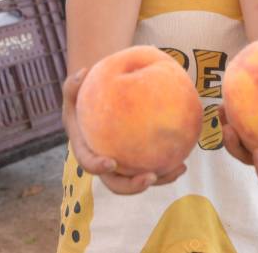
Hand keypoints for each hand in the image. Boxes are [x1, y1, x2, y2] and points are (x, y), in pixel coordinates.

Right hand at [62, 68, 187, 194]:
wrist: (99, 104)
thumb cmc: (86, 95)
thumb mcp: (74, 89)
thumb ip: (73, 84)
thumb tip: (83, 72)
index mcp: (86, 151)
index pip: (89, 164)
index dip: (98, 167)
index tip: (111, 163)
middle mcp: (105, 164)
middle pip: (117, 184)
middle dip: (133, 186)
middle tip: (150, 176)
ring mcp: (123, 166)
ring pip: (139, 180)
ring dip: (160, 179)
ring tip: (178, 168)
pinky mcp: (138, 162)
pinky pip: (153, 167)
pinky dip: (168, 168)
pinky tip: (183, 162)